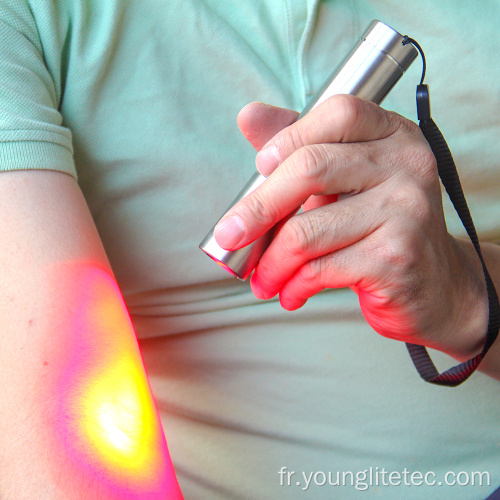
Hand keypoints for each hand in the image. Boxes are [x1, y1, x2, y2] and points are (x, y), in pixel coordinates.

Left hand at [214, 96, 487, 357]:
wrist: (435, 286)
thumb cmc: (379, 228)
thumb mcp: (345, 181)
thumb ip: (300, 147)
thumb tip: (249, 116)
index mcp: (393, 135)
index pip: (338, 113)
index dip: (290, 135)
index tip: (259, 166)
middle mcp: (406, 165)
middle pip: (311, 168)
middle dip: (256, 209)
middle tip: (228, 235)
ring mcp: (406, 212)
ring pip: (307, 231)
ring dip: (271, 263)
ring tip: (262, 280)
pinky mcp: (396, 259)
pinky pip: (320, 269)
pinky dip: (293, 285)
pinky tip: (290, 293)